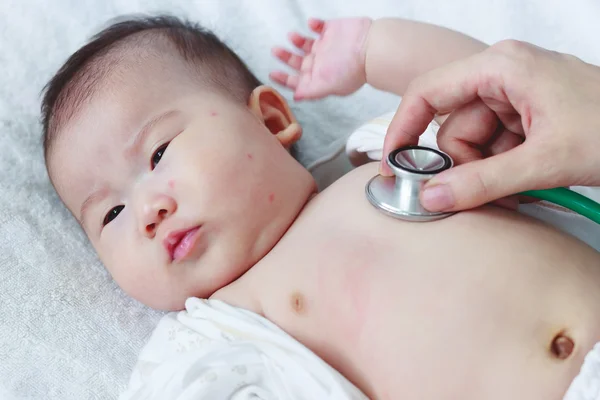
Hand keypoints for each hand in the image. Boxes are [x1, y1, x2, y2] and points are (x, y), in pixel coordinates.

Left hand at [270, 17, 371, 100]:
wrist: (371, 48)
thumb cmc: (352, 71)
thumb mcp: (327, 86)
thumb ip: (310, 92)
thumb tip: (295, 97)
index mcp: (318, 77)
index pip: (297, 80)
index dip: (284, 78)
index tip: (272, 74)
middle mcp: (321, 63)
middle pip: (298, 61)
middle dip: (285, 57)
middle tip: (275, 50)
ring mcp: (327, 46)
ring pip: (306, 43)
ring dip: (297, 40)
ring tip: (292, 36)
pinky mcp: (333, 30)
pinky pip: (319, 26)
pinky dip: (314, 25)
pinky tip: (312, 24)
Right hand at [382, 40, 599, 211]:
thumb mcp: (544, 160)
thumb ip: (482, 182)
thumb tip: (432, 197)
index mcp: (502, 67)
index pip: (428, 92)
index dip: (403, 130)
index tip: (394, 165)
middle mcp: (503, 74)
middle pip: (452, 126)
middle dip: (467, 163)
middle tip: (495, 185)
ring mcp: (515, 94)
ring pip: (472, 141)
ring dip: (490, 169)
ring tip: (527, 178)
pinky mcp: (526, 113)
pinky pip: (493, 145)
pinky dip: (504, 167)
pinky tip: (532, 173)